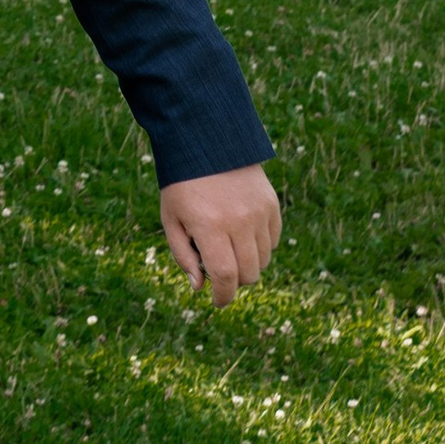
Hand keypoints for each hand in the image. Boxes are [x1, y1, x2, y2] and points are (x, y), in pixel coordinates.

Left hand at [160, 164, 280, 305]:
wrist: (206, 142)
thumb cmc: (182, 184)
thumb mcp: (171, 219)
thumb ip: (183, 256)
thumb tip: (200, 286)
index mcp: (209, 226)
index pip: (226, 277)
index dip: (223, 297)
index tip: (218, 302)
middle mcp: (238, 221)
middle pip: (248, 274)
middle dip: (234, 282)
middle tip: (220, 271)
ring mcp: (258, 212)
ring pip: (263, 260)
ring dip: (248, 264)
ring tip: (229, 247)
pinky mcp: (271, 203)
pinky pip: (272, 240)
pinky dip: (260, 246)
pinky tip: (243, 234)